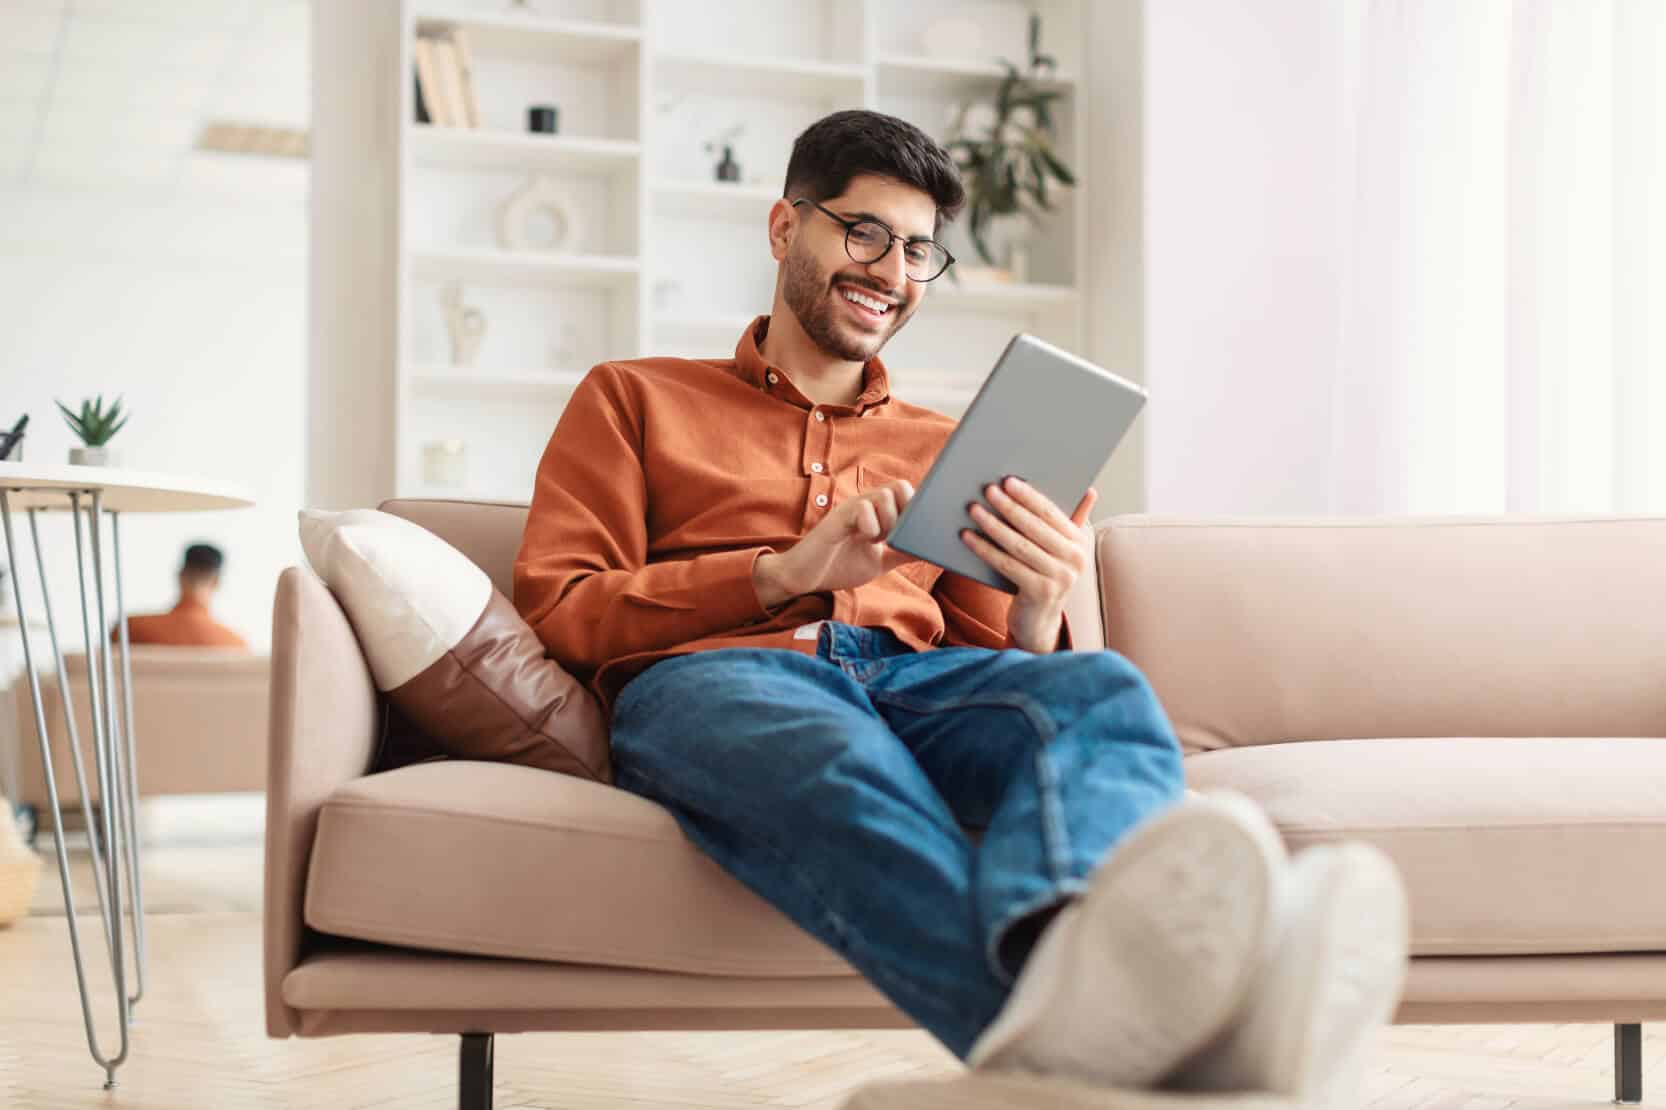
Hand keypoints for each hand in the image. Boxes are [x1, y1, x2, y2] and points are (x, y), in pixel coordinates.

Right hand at [754, 479, 917, 606]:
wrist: (804, 578)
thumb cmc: (838, 565)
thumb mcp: (880, 561)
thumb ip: (902, 553)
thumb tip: (929, 548)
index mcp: (877, 511)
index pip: (906, 492)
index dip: (915, 509)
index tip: (912, 533)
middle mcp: (865, 504)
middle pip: (901, 486)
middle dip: (905, 514)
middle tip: (893, 538)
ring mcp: (851, 509)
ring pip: (885, 495)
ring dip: (888, 522)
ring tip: (876, 541)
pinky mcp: (837, 518)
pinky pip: (863, 509)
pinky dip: (871, 527)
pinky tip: (863, 540)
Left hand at [960, 478, 1096, 652]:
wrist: (1039, 621)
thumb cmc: (1044, 576)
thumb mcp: (1060, 549)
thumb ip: (1072, 520)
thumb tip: (1090, 491)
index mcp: (1079, 542)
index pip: (1051, 512)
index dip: (1028, 496)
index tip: (1007, 481)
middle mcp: (1075, 559)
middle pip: (1034, 527)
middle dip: (1008, 506)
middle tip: (987, 490)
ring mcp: (1060, 578)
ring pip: (1019, 545)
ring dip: (993, 525)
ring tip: (974, 510)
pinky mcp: (1040, 593)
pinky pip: (1007, 565)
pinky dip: (985, 549)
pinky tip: (968, 537)